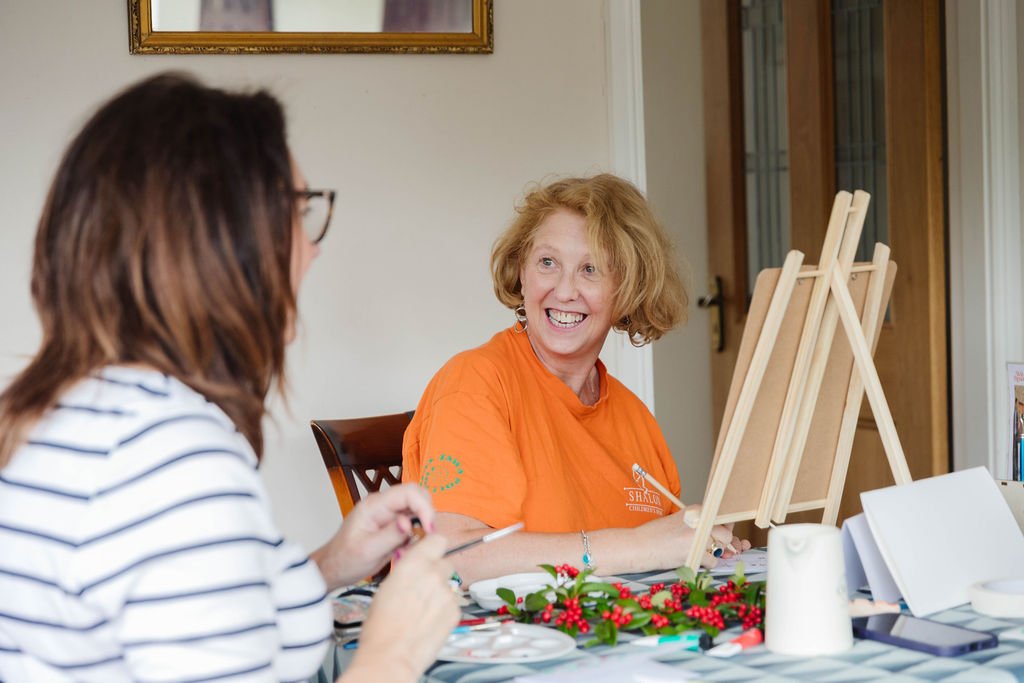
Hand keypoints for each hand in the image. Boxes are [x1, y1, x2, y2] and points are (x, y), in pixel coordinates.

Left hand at [313, 484, 435, 588]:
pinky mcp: (392, 523)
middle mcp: (383, 504)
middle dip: (426, 514)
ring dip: (421, 526)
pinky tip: (404, 550)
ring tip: (410, 547)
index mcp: (374, 506)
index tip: (429, 529)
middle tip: (427, 536)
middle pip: (416, 495)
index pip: (408, 492)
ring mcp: (388, 513)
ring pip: (417, 509)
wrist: (334, 568)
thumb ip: (390, 535)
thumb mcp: (368, 551)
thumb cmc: (345, 560)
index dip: (424, 507)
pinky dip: (415, 535)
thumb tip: (409, 523)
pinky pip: (412, 522)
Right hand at [343, 534, 460, 682]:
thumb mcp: (386, 586)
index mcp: (414, 563)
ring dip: (438, 593)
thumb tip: (413, 565)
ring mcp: (447, 593)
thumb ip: (406, 570)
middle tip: (422, 587)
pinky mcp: (455, 611)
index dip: (433, 547)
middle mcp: (434, 574)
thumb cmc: (381, 625)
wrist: (391, 654)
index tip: (429, 553)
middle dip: (436, 572)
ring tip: (421, 610)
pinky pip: (452, 603)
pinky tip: (427, 621)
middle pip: (445, 562)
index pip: (437, 540)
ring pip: (448, 585)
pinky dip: (443, 610)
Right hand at [632, 510, 748, 569]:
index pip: (722, 518)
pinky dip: (705, 564)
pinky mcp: (695, 551)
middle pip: (726, 534)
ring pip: (721, 548)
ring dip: (713, 554)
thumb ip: (700, 526)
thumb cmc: (655, 536)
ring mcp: (698, 535)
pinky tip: (691, 559)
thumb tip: (725, 538)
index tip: (723, 536)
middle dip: (722, 544)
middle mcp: (699, 520)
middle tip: (712, 549)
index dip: (725, 530)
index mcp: (696, 510)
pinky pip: (712, 561)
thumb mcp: (679, 522)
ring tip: (697, 553)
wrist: (638, 546)